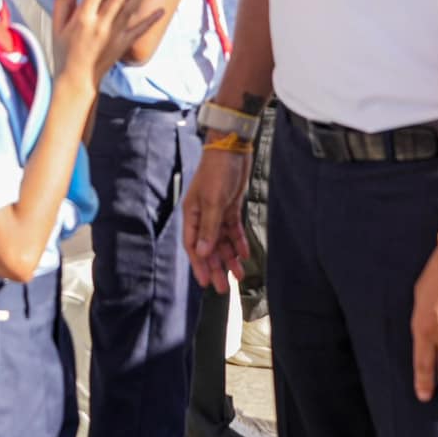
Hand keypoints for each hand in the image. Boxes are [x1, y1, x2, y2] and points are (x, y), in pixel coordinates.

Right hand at [52, 0, 155, 89]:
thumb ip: (63, 3)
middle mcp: (100, 25)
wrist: (76, 80)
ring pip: (130, 9)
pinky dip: (150, 20)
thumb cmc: (64, 52)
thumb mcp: (57, 26)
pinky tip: (161, 10)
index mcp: (83, 19)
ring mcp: (114, 35)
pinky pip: (139, 30)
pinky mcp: (122, 45)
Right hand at [181, 147, 252, 291]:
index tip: (206, 282)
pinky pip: (233, 230)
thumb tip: (201, 253)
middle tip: (224, 288)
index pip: (193, 246)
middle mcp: (203, 216)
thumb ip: (209, 228)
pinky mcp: (230, 207)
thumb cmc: (217, 172)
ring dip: (230, 258)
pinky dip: (238, 242)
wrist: (232, 148)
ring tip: (239, 275)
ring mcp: (217, 212)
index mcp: (192, 214)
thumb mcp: (213, 201)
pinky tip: (245, 254)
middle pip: (209, 248)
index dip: (199, 265)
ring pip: (223, 241)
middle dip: (216, 267)